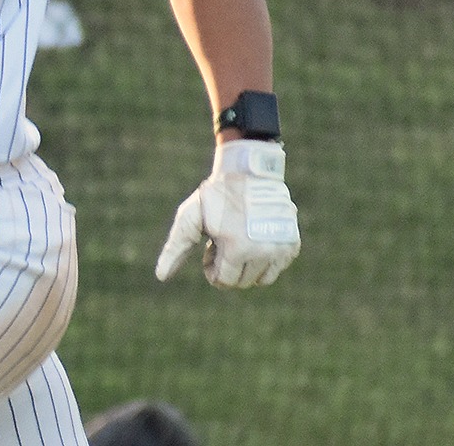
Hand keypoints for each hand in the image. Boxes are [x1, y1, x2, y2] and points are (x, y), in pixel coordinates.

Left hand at [155, 139, 299, 287]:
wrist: (249, 171)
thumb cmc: (216, 196)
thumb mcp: (191, 217)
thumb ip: (176, 247)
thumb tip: (161, 276)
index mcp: (237, 248)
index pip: (224, 281)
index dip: (212, 267)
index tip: (210, 248)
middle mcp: (263, 252)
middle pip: (242, 282)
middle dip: (228, 267)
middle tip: (223, 242)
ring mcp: (280, 248)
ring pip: (261, 279)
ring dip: (247, 266)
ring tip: (238, 240)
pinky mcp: (292, 244)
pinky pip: (277, 268)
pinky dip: (265, 261)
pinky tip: (255, 239)